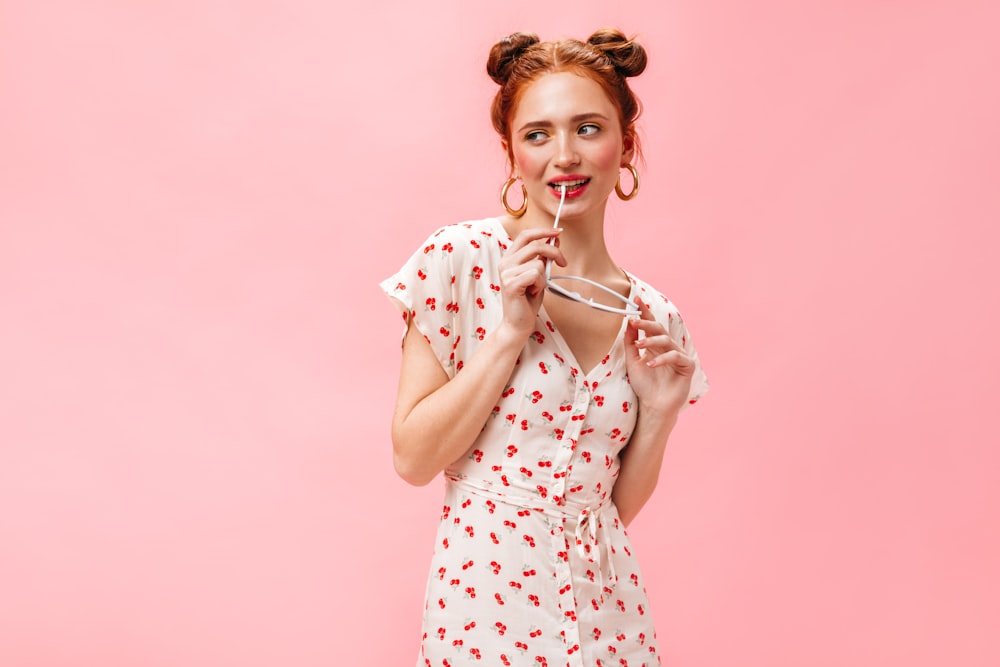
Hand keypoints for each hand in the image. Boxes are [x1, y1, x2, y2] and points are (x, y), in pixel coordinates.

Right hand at [497, 227, 565, 337]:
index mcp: (509, 258)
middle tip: (563, 263)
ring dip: (544, 277)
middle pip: (535, 245)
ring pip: (538, 263)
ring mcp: (506, 273)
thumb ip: (542, 257)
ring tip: (536, 288)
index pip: (525, 235)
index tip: (558, 232)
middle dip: (554, 252)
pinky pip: (536, 275)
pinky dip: (540, 285)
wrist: (518, 323)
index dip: (543, 231)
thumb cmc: (527, 300)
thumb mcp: (538, 274)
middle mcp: (505, 263)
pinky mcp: (511, 284)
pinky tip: (532, 293)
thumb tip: (554, 240)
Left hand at [624, 299, 694, 418]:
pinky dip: (662, 359)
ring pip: (667, 341)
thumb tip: (628, 322)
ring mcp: (679, 355)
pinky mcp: (687, 366)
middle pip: (659, 329)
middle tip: (633, 321)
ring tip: (639, 345)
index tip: (634, 300)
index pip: (650, 325)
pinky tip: (650, 364)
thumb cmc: (644, 385)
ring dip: (652, 341)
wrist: (653, 406)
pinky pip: (676, 357)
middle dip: (646, 323)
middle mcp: (669, 347)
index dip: (644, 312)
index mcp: (656, 345)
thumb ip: (631, 343)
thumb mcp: (632, 361)